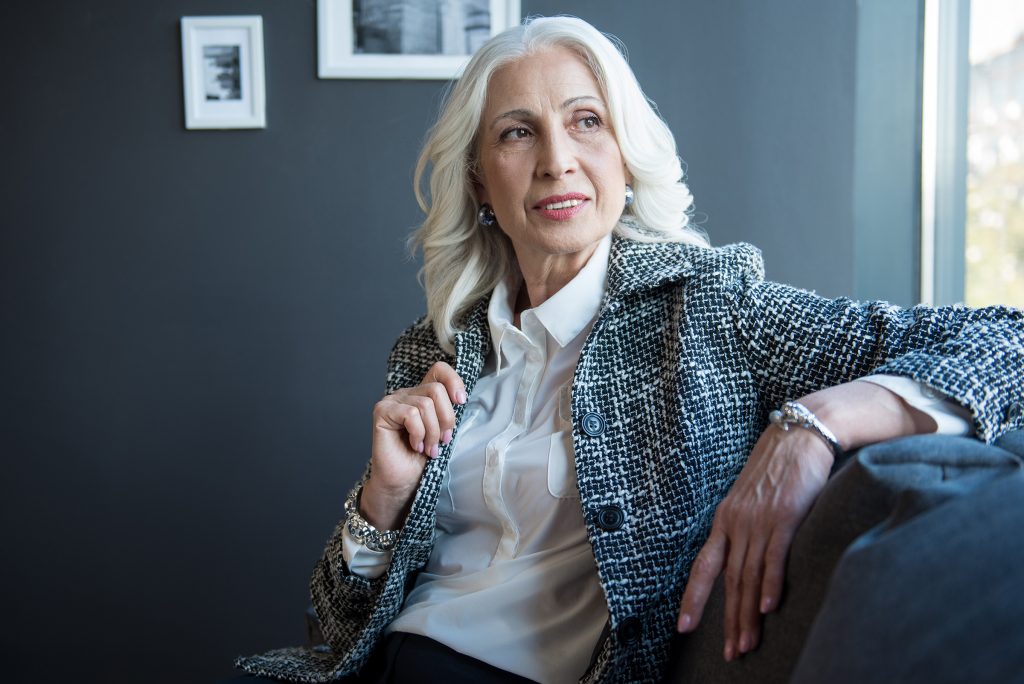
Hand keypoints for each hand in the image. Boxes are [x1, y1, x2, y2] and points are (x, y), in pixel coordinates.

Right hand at [361, 362, 466, 529]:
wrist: (403, 481)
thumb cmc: (422, 458)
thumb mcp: (443, 430)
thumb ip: (448, 411)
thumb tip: (461, 397)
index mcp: (421, 395)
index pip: (439, 370)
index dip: (453, 380)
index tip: (461, 401)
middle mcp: (406, 394)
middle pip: (436, 390)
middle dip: (446, 419)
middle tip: (443, 441)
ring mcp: (392, 401)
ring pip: (425, 404)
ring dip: (432, 432)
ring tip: (428, 448)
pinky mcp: (382, 412)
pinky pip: (411, 414)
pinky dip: (418, 433)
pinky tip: (415, 445)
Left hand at [676, 424, 832, 660]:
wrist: (801, 433)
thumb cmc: (780, 466)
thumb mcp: (753, 496)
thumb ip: (748, 525)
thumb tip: (749, 555)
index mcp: (726, 519)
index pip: (705, 566)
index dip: (693, 598)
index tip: (683, 627)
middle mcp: (737, 522)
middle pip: (729, 580)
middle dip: (727, 620)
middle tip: (730, 653)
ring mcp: (760, 520)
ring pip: (749, 575)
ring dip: (748, 614)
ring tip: (746, 645)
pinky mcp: (786, 515)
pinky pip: (775, 556)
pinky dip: (770, 584)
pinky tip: (769, 608)